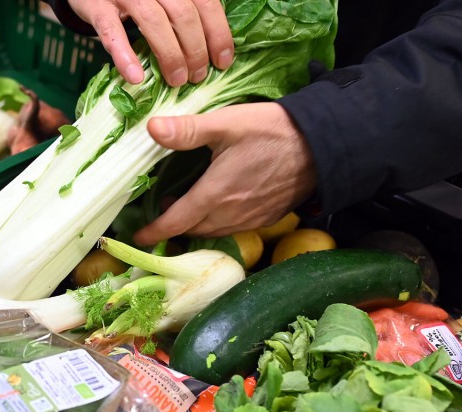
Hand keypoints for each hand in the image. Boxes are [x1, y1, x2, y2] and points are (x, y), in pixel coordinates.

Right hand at [67, 0, 233, 85]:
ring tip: (177, 80)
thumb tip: (215, 48)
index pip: (205, 3)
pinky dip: (125, 56)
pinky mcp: (97, 7)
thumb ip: (186, 12)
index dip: (218, 33)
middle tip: (198, 76)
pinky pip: (112, 32)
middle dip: (195, 49)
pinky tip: (135, 77)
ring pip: (153, 21)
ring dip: (170, 54)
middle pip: (183, 13)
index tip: (223, 61)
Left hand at [133, 103, 317, 244]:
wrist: (323, 146)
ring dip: (196, 226)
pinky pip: (235, 228)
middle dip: (174, 227)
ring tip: (187, 207)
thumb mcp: (227, 124)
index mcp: (214, 195)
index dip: (154, 231)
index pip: (175, 222)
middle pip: (192, 230)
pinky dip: (219, 224)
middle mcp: (230, 214)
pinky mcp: (267, 217)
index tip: (139, 237)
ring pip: (213, 232)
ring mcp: (251, 219)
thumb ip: (187, 130)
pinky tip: (219, 207)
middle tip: (162, 213)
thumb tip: (151, 128)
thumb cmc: (273, 131)